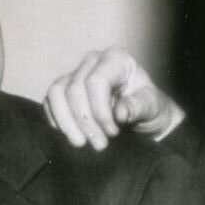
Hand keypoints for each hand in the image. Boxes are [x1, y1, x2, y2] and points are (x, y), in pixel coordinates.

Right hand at [42, 47, 183, 150]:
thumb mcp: (153, 107)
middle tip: (100, 145)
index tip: (113, 132)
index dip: (100, 110)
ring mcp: (76, 73)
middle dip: (85, 121)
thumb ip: (139, 107)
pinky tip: (71, 134)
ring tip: (81, 143)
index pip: (96, 81)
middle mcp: (93, 61)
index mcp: (116, 59)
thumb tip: (121, 113)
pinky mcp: (64, 88)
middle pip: (75, 89)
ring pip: (57, 93)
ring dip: (67, 123)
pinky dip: (57, 120)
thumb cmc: (149, 107)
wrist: (143, 116)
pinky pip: (50, 101)